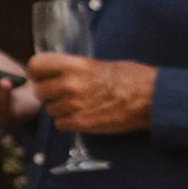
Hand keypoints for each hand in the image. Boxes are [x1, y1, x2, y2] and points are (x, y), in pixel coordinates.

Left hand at [21, 51, 155, 134]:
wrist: (151, 98)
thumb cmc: (131, 78)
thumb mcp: (99, 64)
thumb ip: (74, 68)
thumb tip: (57, 72)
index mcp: (74, 64)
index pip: (35, 65)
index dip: (37, 72)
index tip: (43, 76)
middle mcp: (70, 84)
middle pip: (39, 91)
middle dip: (48, 93)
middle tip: (62, 94)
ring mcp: (74, 105)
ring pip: (49, 110)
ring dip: (59, 109)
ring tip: (78, 105)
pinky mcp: (81, 123)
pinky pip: (60, 124)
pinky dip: (68, 122)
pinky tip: (81, 116)